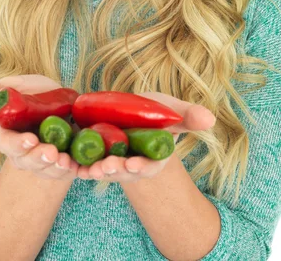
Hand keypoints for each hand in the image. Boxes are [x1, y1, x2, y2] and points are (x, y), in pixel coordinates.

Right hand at [0, 74, 79, 181]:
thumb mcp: (20, 87)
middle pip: (28, 162)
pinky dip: (76, 172)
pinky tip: (82, 166)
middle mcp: (26, 154)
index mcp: (11, 137)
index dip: (18, 144)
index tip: (30, 139)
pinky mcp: (66, 166)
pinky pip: (71, 173)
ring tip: (65, 160)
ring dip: (55, 167)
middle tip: (50, 152)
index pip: (9, 145)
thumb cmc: (38, 95)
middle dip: (38, 158)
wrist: (68, 104)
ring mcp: (46, 162)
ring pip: (48, 170)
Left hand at [77, 91, 215, 182]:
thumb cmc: (156, 111)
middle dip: (116, 171)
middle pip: (123, 171)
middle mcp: (131, 165)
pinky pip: (84, 162)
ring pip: (102, 170)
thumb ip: (188, 116)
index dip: (142, 167)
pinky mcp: (93, 155)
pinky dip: (78, 164)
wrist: (131, 109)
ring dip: (96, 171)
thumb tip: (210, 118)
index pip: (148, 166)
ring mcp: (111, 161)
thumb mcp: (172, 111)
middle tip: (107, 167)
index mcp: (151, 158)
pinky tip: (70, 162)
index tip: (134, 164)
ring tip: (90, 168)